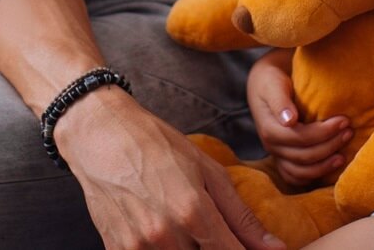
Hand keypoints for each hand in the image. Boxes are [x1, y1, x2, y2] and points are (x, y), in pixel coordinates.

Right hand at [56, 87, 287, 249]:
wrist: (99, 135)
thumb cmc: (156, 145)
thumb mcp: (207, 171)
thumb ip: (241, 216)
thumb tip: (274, 249)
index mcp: (193, 212)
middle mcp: (165, 235)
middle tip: (210, 230)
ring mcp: (138, 246)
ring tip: (186, 228)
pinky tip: (162, 231)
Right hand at [245, 50, 350, 188]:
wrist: (264, 86)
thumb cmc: (271, 81)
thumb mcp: (272, 84)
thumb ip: (280, 100)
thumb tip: (289, 120)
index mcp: (269, 128)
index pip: (300, 137)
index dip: (324, 132)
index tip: (344, 120)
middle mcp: (271, 146)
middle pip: (304, 156)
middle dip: (330, 145)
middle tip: (349, 131)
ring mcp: (277, 156)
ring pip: (302, 171)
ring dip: (325, 165)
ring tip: (343, 155)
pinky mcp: (283, 160)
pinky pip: (297, 177)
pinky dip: (314, 176)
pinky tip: (330, 166)